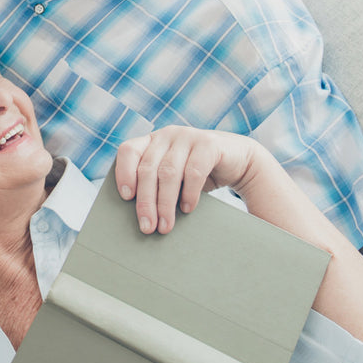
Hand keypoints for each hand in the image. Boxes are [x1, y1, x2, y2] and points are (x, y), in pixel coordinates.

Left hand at [114, 126, 257, 233]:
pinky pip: (194, 171)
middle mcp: (167, 135)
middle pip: (148, 169)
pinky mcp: (209, 144)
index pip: (128, 151)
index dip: (124, 172)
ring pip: (168, 172)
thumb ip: (155, 185)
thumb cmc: (197, 174)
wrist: (238, 161)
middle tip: (147, 227)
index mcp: (152, 141)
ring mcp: (188, 136)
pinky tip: (187, 209)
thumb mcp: (173, 177)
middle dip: (146, 201)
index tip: (125, 197)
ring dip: (165, 203)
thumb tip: (139, 218)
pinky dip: (189, 194)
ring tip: (165, 226)